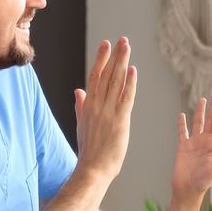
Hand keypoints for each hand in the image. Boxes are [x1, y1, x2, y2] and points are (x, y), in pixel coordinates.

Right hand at [74, 37, 136, 181]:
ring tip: (127, 47)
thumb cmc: (89, 151)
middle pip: (106, 75)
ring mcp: (108, 113)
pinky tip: (133, 69)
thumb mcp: (82, 125)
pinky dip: (130, 83)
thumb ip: (81, 106)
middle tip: (122, 40)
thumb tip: (78, 90)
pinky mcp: (119, 122)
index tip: (106, 45)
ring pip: (116, 82)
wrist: (92, 170)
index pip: (95, 77)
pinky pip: (125, 98)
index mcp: (88, 106)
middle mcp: (97, 106)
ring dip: (122, 63)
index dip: (101, 59)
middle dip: (114, 56)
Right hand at [173, 93, 211, 201]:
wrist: (187, 190)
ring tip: (204, 100)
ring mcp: (194, 143)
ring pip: (198, 123)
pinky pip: (182, 132)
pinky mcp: (183, 147)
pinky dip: (182, 123)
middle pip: (211, 120)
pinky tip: (182, 115)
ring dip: (201, 111)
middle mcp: (205, 142)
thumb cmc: (202, 183)